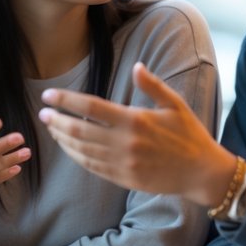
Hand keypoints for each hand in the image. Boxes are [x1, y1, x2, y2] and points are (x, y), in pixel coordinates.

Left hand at [38, 62, 235, 206]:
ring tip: (52, 128)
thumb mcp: (175, 105)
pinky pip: (93, 167)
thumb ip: (153, 85)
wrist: (202, 172)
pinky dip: (77, 157)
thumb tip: (136, 66)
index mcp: (135, 120)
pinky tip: (69, 148)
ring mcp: (123, 163)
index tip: (49, 95)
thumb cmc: (190, 134)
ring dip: (63, 139)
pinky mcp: (124, 179)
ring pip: (82, 150)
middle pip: (80, 130)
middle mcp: (125, 142)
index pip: (91, 107)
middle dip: (57, 120)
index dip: (66, 100)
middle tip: (43, 113)